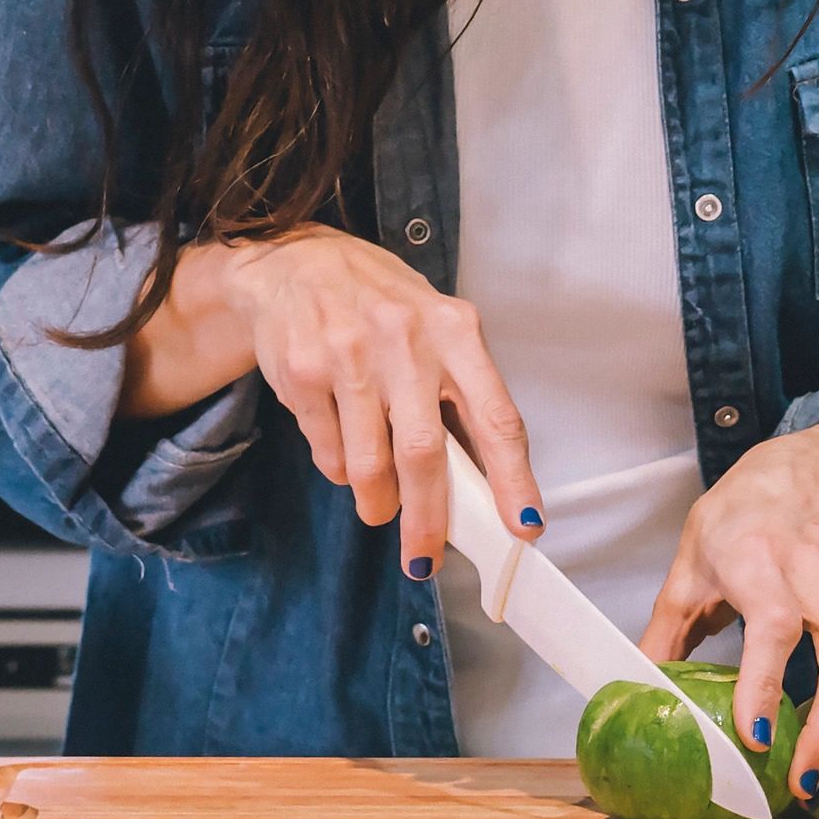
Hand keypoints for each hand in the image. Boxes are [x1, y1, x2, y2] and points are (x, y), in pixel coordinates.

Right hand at [123, 226, 543, 576]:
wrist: (294, 260)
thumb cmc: (380, 303)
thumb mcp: (434, 327)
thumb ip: (459, 392)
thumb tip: (484, 480)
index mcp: (455, 330)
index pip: (496, 416)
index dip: (514, 478)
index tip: (525, 525)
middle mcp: (405, 340)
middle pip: (424, 455)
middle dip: (428, 520)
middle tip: (424, 557)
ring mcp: (349, 356)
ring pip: (369, 465)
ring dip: (377, 503)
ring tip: (380, 506)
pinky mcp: (303, 373)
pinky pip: (329, 454)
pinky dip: (341, 472)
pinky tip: (345, 455)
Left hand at [640, 420, 818, 802]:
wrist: (814, 467)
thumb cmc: (742, 515)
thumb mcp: (690, 559)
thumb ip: (666, 630)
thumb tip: (635, 694)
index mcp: (757, 555)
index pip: (774, 623)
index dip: (765, 684)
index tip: (755, 740)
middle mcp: (818, 570)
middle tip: (801, 786)